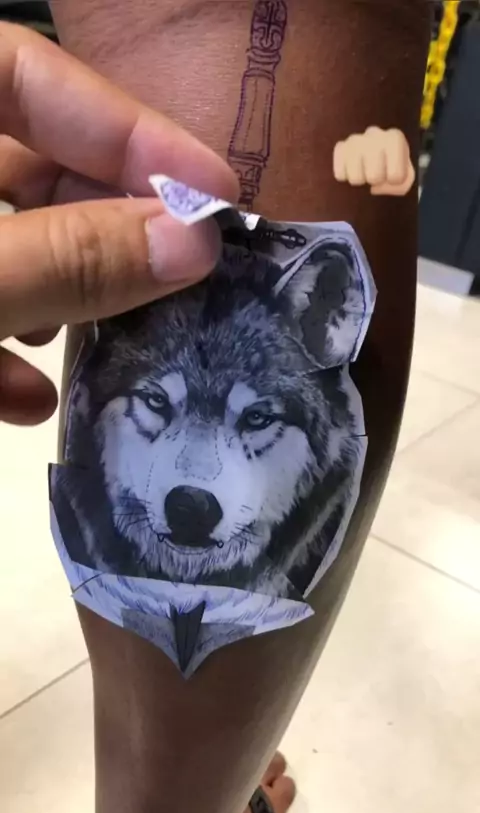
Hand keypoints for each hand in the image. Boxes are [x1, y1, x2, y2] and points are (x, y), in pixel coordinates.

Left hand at [0, 23, 237, 425]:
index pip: (24, 72)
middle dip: (106, 219)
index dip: (125, 128)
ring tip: (119, 334)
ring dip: (61, 291)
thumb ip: (66, 259)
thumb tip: (195, 245)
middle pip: (24, 164)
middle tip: (183, 269)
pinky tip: (32, 399)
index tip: (214, 194)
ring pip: (1, 243)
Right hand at [333, 127, 414, 196]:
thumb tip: (377, 187)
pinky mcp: (340, 148)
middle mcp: (374, 134)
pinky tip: (352, 168)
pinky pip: (340, 175)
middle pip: (374, 177)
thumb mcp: (405, 177)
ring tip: (364, 171)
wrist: (374, 154)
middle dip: (376, 181)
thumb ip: (402, 184)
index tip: (391, 174)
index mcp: (394, 138)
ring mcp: (354, 140)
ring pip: (356, 179)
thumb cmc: (392, 166)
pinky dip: (345, 177)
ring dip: (360, 180)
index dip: (393, 182)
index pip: (396, 176)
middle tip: (376, 173)